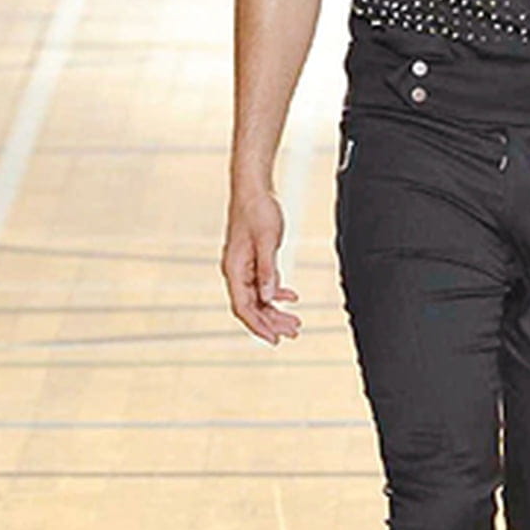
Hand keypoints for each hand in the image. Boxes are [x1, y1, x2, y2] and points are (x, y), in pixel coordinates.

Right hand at [220, 185, 300, 343]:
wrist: (253, 188)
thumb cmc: (257, 210)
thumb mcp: (267, 240)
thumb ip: (268, 270)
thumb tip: (269, 296)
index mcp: (234, 269)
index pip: (243, 308)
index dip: (259, 326)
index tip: (275, 340)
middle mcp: (235, 271)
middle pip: (252, 307)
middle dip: (272, 322)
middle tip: (294, 333)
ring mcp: (244, 266)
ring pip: (258, 297)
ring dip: (276, 311)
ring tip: (295, 322)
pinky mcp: (253, 260)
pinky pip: (262, 284)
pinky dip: (277, 293)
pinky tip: (291, 297)